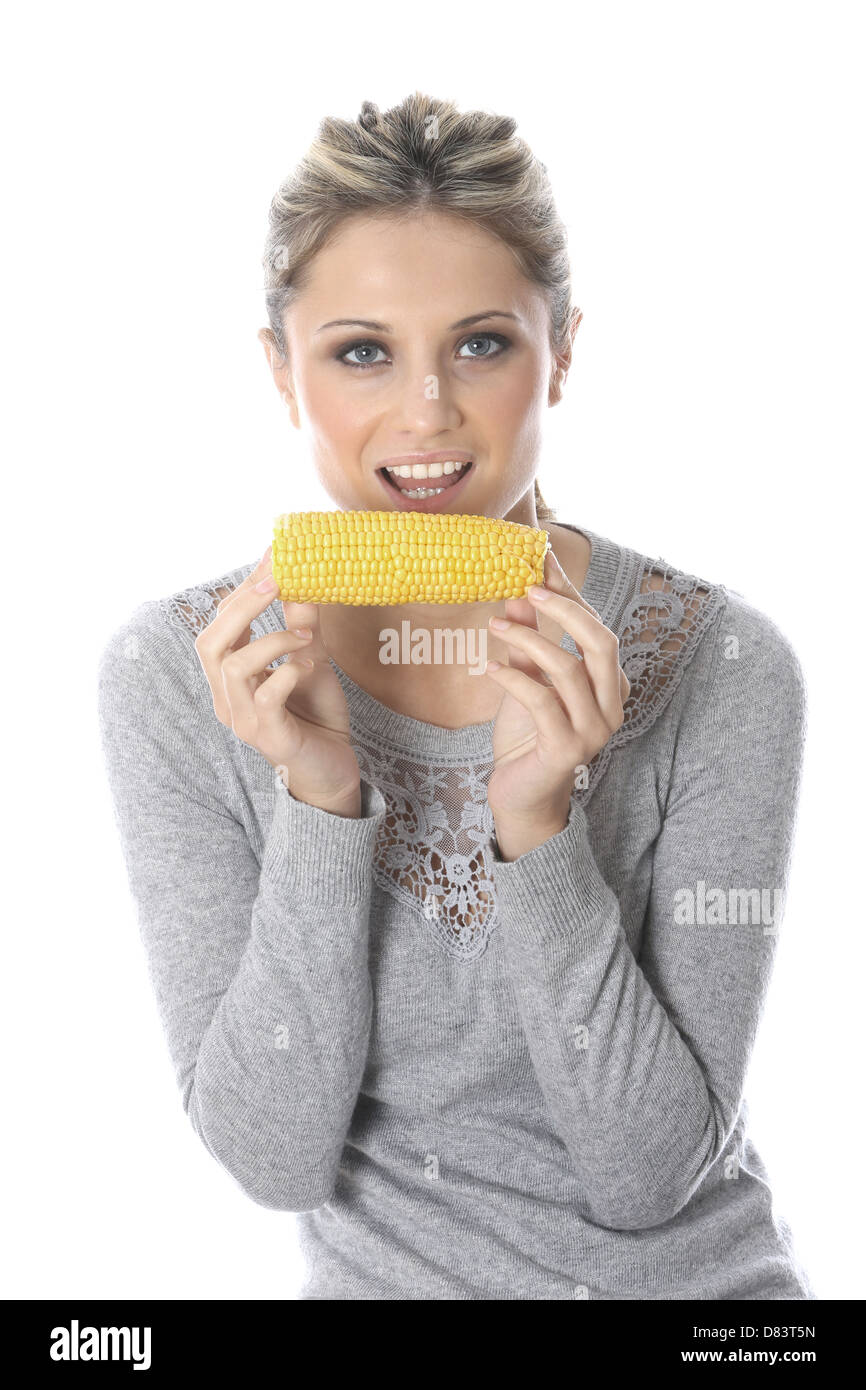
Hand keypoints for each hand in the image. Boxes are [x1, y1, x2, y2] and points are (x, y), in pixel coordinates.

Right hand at [194, 546, 360, 814]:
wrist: (333, 770)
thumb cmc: (316, 716)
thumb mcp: (311, 660)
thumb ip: (302, 624)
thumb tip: (303, 577)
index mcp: (230, 676)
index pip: (223, 624)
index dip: (244, 588)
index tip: (273, 556)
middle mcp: (226, 697)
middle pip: (210, 642)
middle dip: (242, 606)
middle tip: (276, 580)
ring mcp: (243, 719)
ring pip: (232, 667)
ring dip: (270, 641)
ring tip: (304, 636)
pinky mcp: (268, 737)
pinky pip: (265, 697)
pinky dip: (286, 673)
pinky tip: (307, 668)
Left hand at [484, 547, 630, 855]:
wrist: (520, 793)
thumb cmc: (527, 734)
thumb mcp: (527, 678)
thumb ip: (528, 640)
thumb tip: (517, 593)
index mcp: (610, 684)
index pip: (597, 627)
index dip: (571, 593)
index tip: (542, 562)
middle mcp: (611, 706)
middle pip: (602, 642)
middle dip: (565, 609)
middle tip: (527, 587)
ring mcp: (593, 730)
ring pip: (570, 669)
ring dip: (529, 640)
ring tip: (495, 624)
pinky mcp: (566, 749)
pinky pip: (542, 701)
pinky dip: (514, 677)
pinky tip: (490, 666)